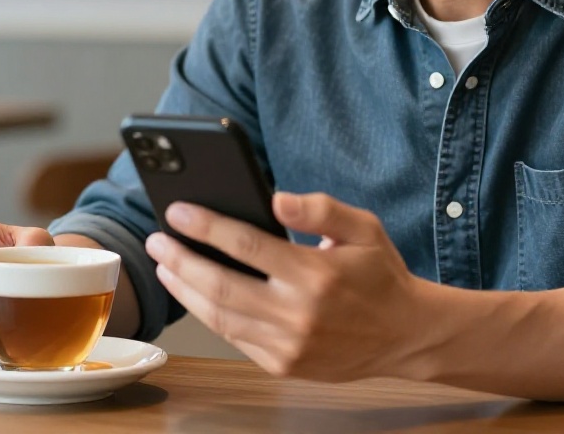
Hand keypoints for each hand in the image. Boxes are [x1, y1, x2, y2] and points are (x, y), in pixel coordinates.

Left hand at [145, 192, 423, 381]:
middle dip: (180, 260)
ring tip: (165, 265)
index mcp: (316, 274)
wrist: (406, 336)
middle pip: (220, 285)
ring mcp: (289, 345)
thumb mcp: (364, 228)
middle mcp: (298, 314)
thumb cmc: (380, 275)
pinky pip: (234, 338)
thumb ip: (320, 208)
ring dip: (185, 289)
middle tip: (156, 240)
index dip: (205, 226)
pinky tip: (194, 293)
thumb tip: (275, 197)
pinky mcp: (284, 366)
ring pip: (220, 317)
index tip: (177, 211)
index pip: (246, 245)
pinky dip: (208, 315)